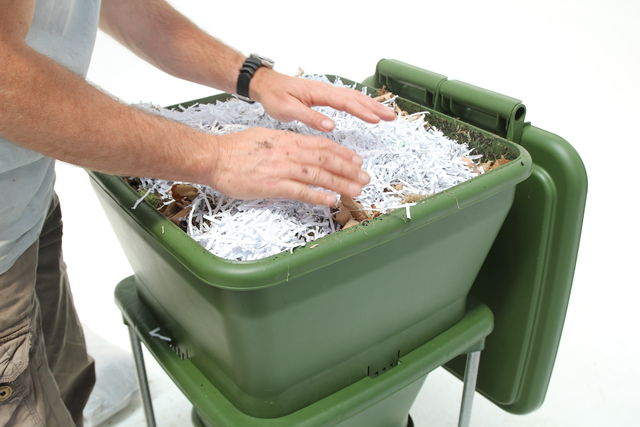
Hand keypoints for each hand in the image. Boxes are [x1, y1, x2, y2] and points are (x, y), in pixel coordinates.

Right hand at [207, 127, 369, 205]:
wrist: (214, 157)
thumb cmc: (235, 148)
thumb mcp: (265, 137)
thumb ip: (285, 144)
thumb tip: (300, 149)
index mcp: (288, 140)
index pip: (323, 146)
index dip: (343, 154)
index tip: (356, 160)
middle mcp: (290, 152)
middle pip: (327, 160)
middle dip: (349, 169)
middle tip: (364, 177)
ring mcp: (282, 169)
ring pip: (319, 176)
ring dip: (341, 183)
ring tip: (356, 190)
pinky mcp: (273, 186)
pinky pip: (301, 192)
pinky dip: (318, 196)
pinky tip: (331, 200)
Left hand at [249, 68, 395, 131]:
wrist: (266, 84)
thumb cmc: (275, 96)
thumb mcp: (288, 109)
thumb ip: (310, 117)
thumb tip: (331, 126)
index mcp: (318, 93)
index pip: (345, 102)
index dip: (362, 111)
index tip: (376, 119)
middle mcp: (326, 90)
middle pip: (356, 98)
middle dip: (375, 107)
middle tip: (392, 117)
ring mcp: (326, 91)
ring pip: (354, 97)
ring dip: (372, 105)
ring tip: (387, 115)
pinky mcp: (324, 95)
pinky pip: (347, 99)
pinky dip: (361, 104)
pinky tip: (368, 110)